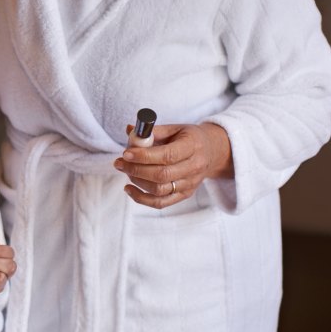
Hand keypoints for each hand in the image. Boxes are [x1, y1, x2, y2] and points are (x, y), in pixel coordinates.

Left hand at [114, 122, 233, 208]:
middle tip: (119, 162)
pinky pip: (161, 203)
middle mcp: (194, 167)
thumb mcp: (175, 128)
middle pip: (162, 175)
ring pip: (160, 190)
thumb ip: (152, 131)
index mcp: (192, 147)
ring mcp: (190, 184)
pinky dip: (142, 199)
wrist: (212, 152)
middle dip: (136, 169)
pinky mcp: (184, 195)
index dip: (144, 156)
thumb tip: (128, 130)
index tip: (126, 153)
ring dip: (137, 182)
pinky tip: (129, 189)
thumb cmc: (188, 137)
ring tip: (124, 170)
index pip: (167, 155)